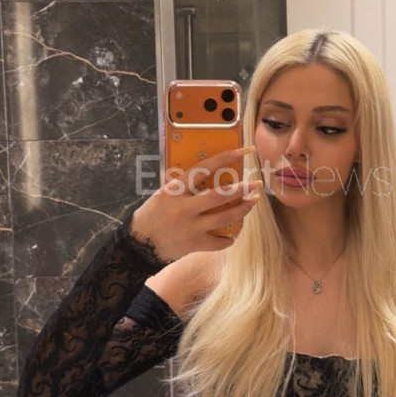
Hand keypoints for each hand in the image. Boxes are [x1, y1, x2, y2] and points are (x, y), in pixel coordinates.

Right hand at [129, 146, 262, 261]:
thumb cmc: (150, 215)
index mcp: (176, 189)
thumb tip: (206, 173)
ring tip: (253, 202)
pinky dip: (229, 238)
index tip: (245, 151)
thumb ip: (183, 186)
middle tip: (257, 184)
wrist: (138, 245)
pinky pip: (219, 242)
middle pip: (221, 195)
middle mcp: (185, 207)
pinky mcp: (194, 244)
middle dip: (243, 188)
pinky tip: (233, 233)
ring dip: (243, 209)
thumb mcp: (163, 194)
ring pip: (225, 217)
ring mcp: (191, 227)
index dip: (227, 157)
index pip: (206, 168)